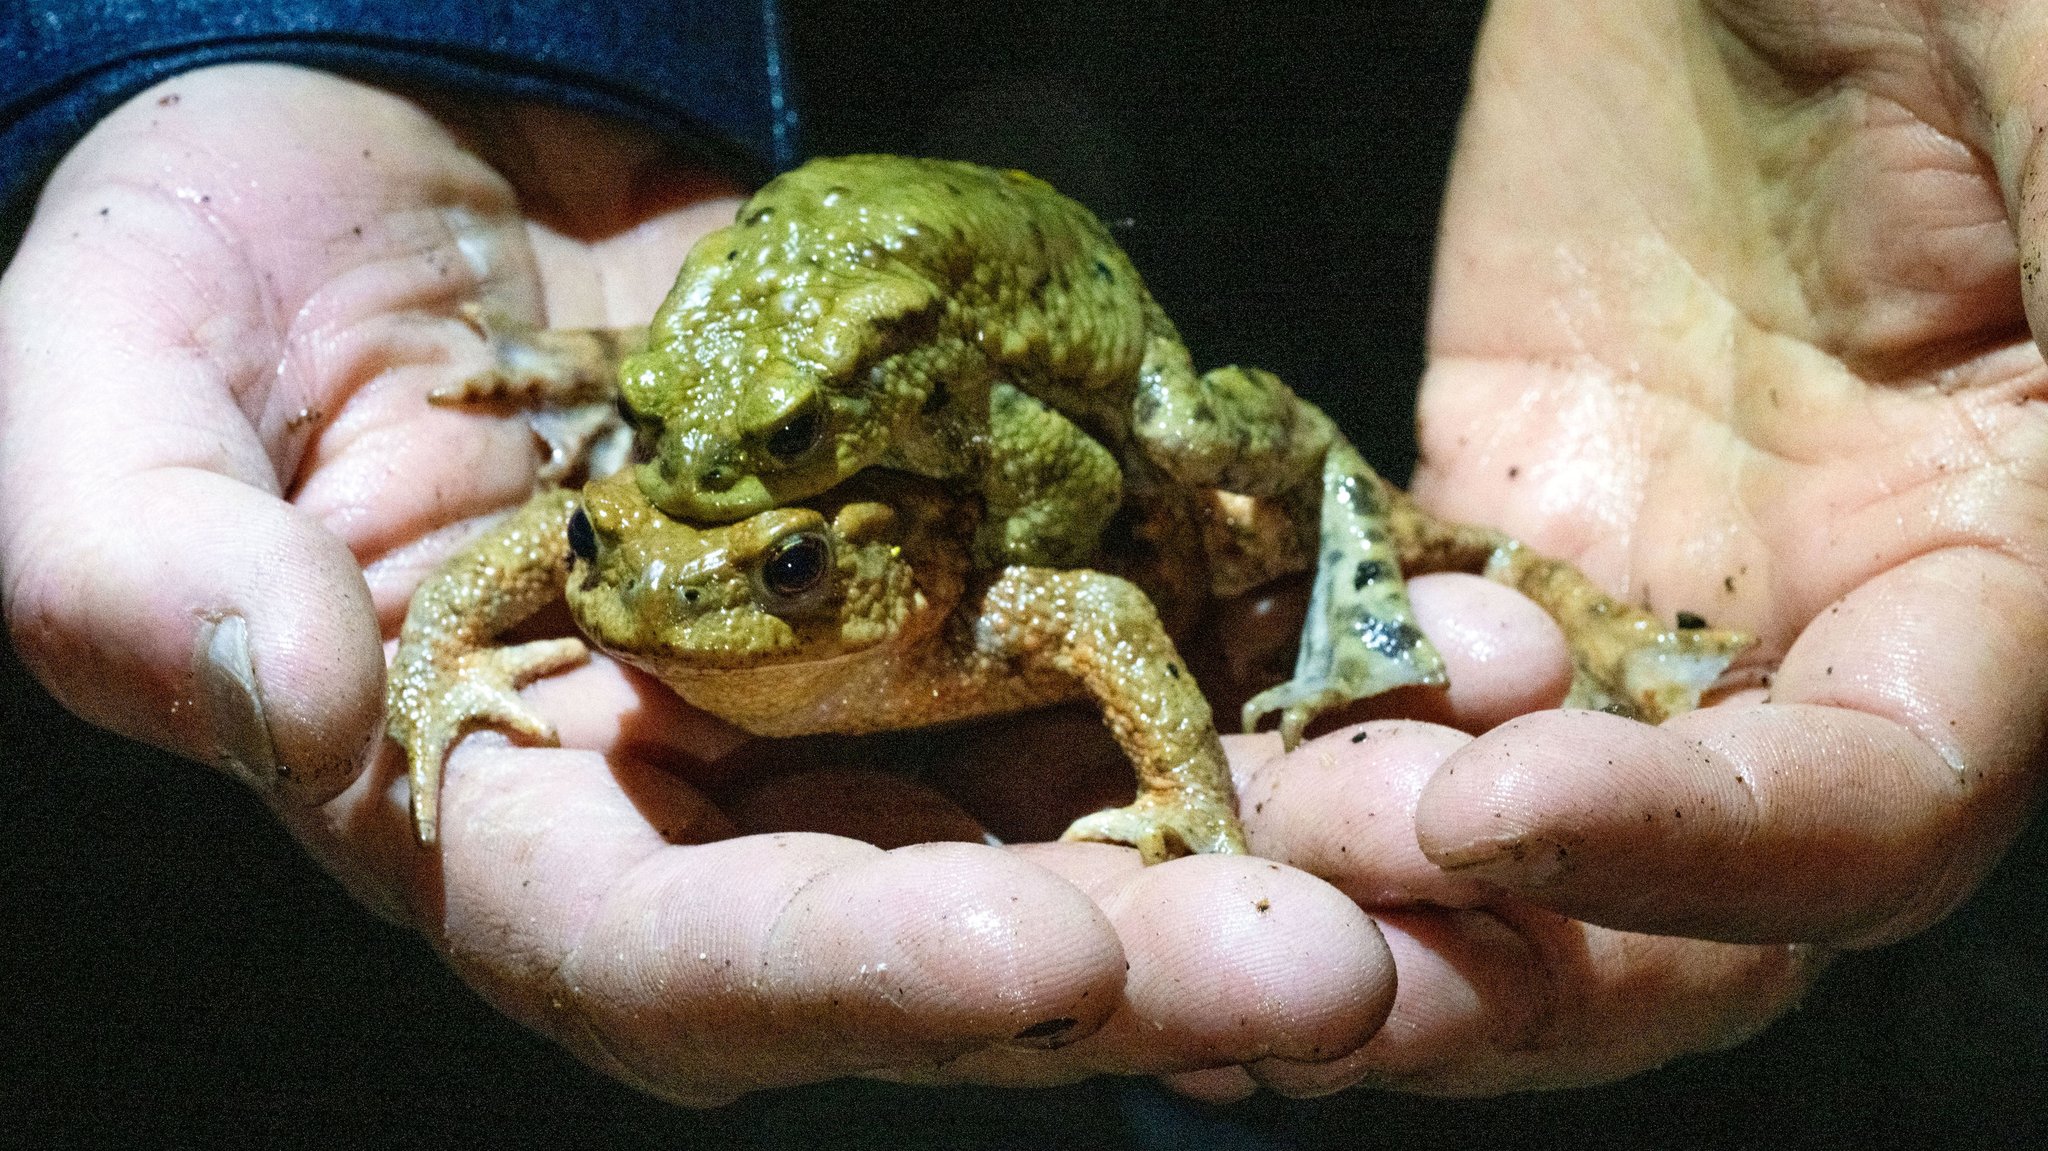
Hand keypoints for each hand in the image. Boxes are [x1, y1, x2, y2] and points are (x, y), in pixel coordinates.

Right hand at [0, 64, 1396, 1103]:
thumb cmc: (215, 267)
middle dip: (1141, 957)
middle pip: (942, 916)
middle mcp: (725, 788)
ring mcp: (871, 675)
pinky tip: (1454, 645)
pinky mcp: (978, 549)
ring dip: (1283, 828)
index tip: (1043, 962)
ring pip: (1094, 792)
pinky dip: (1297, 643)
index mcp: (513, 815)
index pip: (680, 955)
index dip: (854, 972)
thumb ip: (132, 563)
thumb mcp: (104, 392)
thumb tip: (249, 688)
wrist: (398, 138)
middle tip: (1352, 972)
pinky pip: (1154, 613)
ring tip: (1473, 818)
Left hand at [1192, 0, 2047, 1094]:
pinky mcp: (1487, 501)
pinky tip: (1172, 774)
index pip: (1872, 809)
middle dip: (1510, 952)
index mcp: (2000, 560)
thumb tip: (2038, 550)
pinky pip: (1383, 665)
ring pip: (1515, 813)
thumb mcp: (2045, 103)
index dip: (1702, 858)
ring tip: (1198, 877)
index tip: (1490, 808)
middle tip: (1316, 942)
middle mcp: (1822, 613)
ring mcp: (1639, 571)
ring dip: (1365, 876)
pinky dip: (1293, 735)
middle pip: (1687, 902)